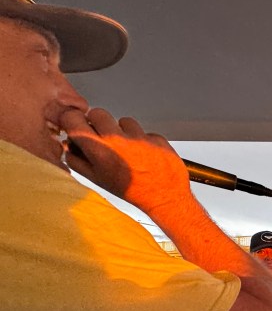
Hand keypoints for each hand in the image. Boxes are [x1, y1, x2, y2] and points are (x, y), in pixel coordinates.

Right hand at [61, 108, 190, 212]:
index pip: (74, 118)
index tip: (77, 124)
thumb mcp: (98, 180)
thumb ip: (78, 160)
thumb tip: (68, 146)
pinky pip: (144, 131)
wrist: (165, 198)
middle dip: (98, 122)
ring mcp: (139, 137)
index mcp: (99, 150)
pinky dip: (143, 140)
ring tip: (129, 150)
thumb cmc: (132, 191)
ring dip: (123, 131)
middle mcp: (119, 139)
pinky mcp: (156, 137)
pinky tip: (145, 154)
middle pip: (98, 113)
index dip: (74, 120)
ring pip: (124, 121)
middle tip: (104, 136)